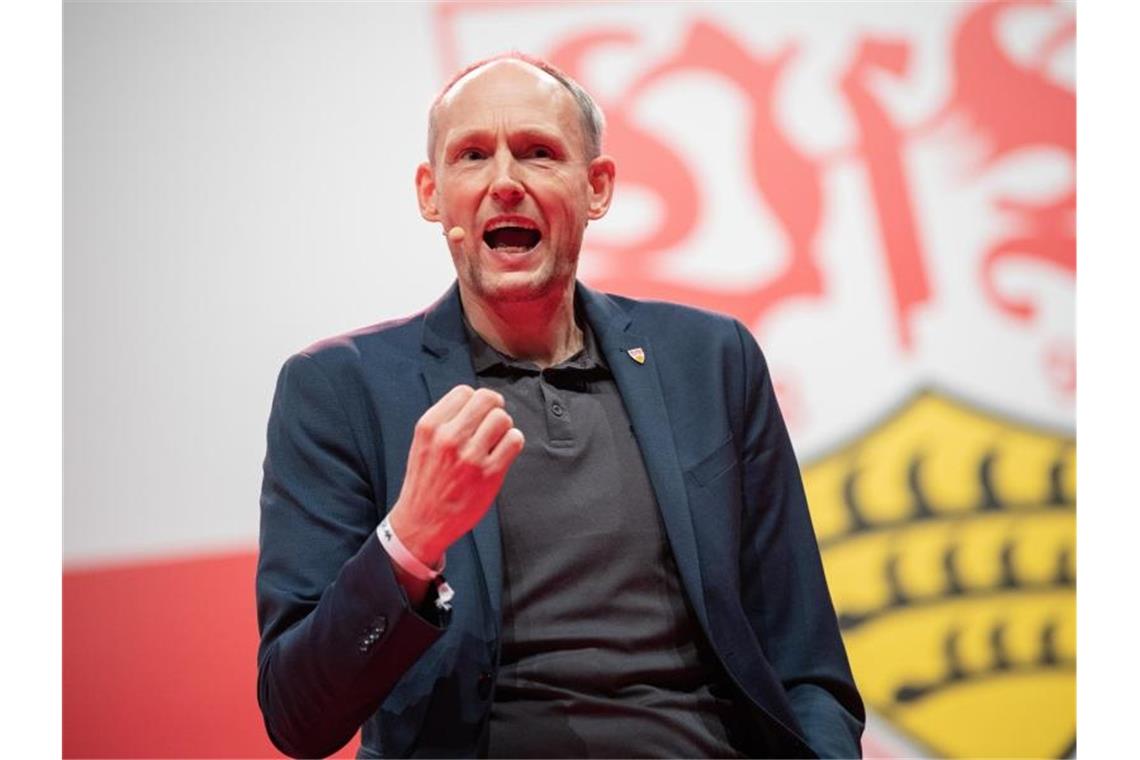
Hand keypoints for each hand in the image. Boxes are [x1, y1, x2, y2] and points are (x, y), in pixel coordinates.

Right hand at [387, 385, 524, 567]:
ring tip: (495, 440)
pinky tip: (503, 452)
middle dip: (494, 407)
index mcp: (430, 427)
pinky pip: (514, 441)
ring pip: (502, 418)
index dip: (475, 400)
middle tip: (493, 421)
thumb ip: (446, 421)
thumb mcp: (423, 443)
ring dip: (504, 427)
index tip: (477, 413)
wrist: (422, 522)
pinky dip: (513, 442)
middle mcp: (449, 438)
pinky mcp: (489, 474)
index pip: (464, 392)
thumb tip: (477, 402)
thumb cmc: (425, 483)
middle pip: (487, 399)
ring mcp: (470, 456)